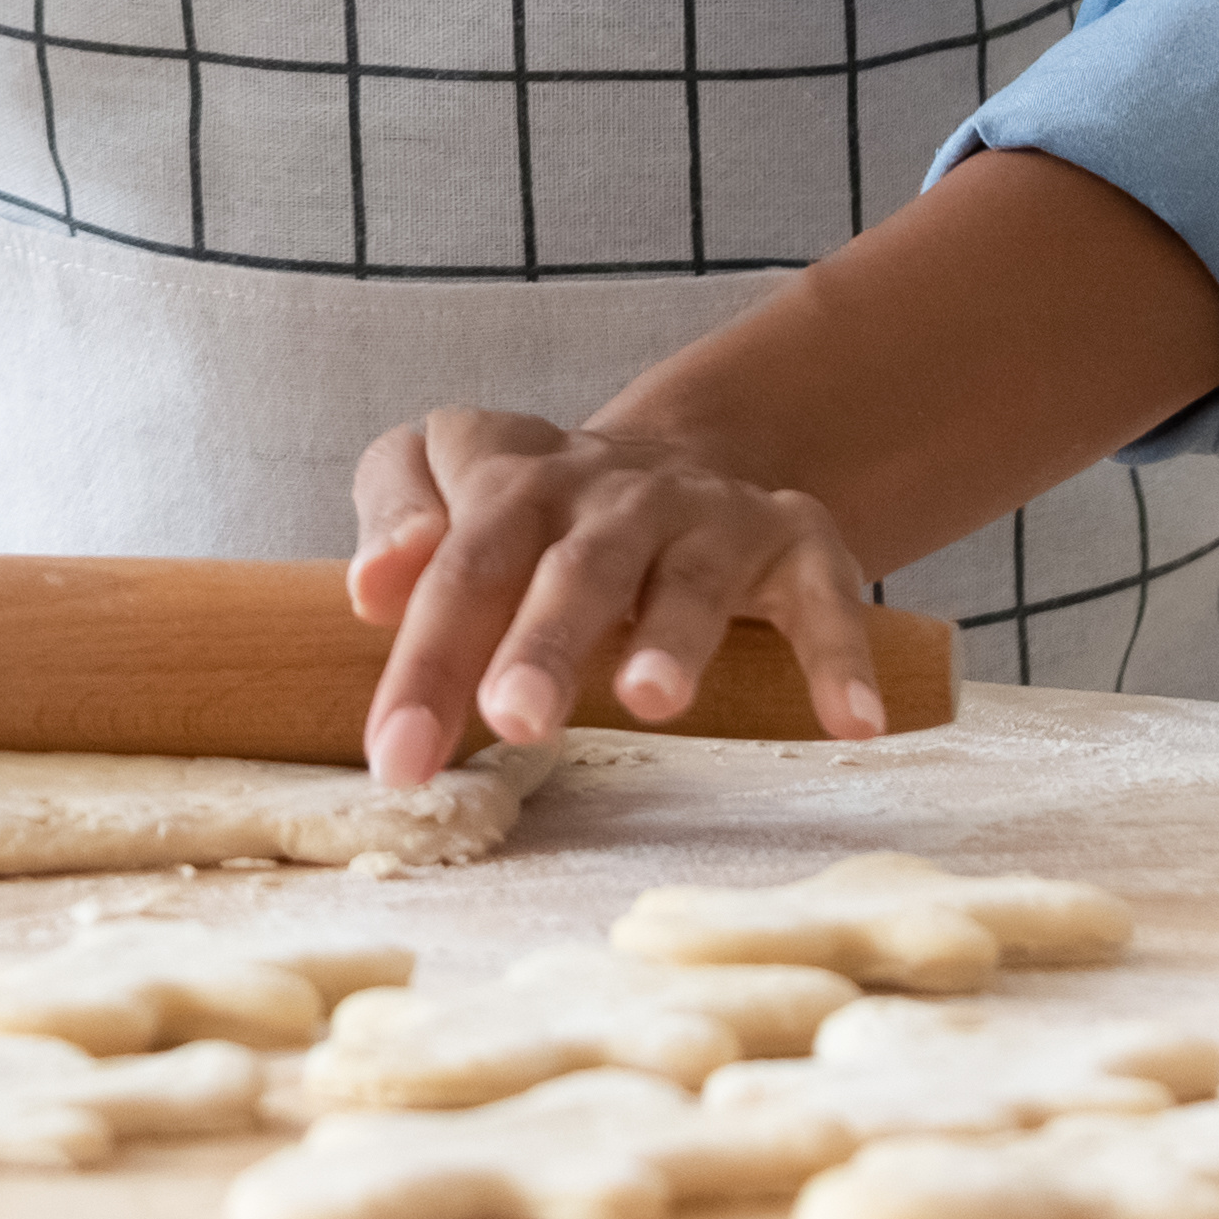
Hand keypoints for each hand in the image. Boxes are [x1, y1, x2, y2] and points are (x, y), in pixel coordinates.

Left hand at [342, 406, 891, 791]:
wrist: (683, 458)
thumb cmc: (539, 512)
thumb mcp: (452, 480)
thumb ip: (396, 514)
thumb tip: (368, 586)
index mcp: (515, 480)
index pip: (461, 561)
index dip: (425, 657)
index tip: (397, 759)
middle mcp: (613, 493)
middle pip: (571, 564)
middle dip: (542, 641)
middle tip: (515, 720)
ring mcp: (708, 517)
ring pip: (690, 575)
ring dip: (674, 634)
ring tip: (652, 699)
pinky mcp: (797, 541)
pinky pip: (825, 595)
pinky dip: (839, 656)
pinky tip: (849, 723)